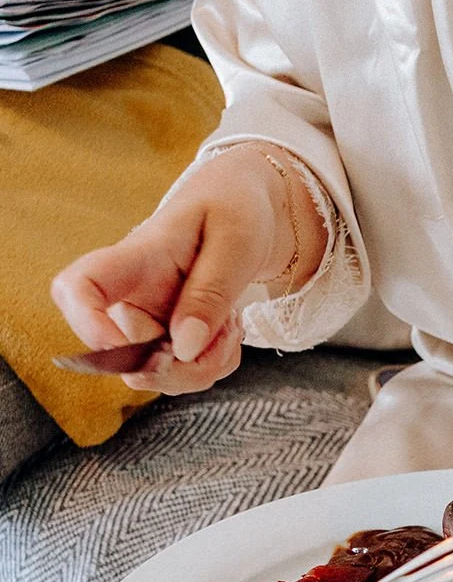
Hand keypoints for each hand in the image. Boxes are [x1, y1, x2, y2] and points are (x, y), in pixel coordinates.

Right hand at [49, 144, 302, 394]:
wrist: (245, 207)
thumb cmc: (235, 211)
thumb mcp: (236, 244)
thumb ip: (211, 294)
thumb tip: (182, 349)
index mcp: (134, 258)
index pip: (79, 288)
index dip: (87, 324)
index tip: (126, 346)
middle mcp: (128, 295)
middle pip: (125, 356)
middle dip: (184, 365)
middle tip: (231, 328)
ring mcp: (145, 319)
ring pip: (155, 374)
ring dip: (205, 366)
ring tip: (233, 321)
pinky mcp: (165, 337)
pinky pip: (184, 373)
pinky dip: (215, 364)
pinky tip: (228, 329)